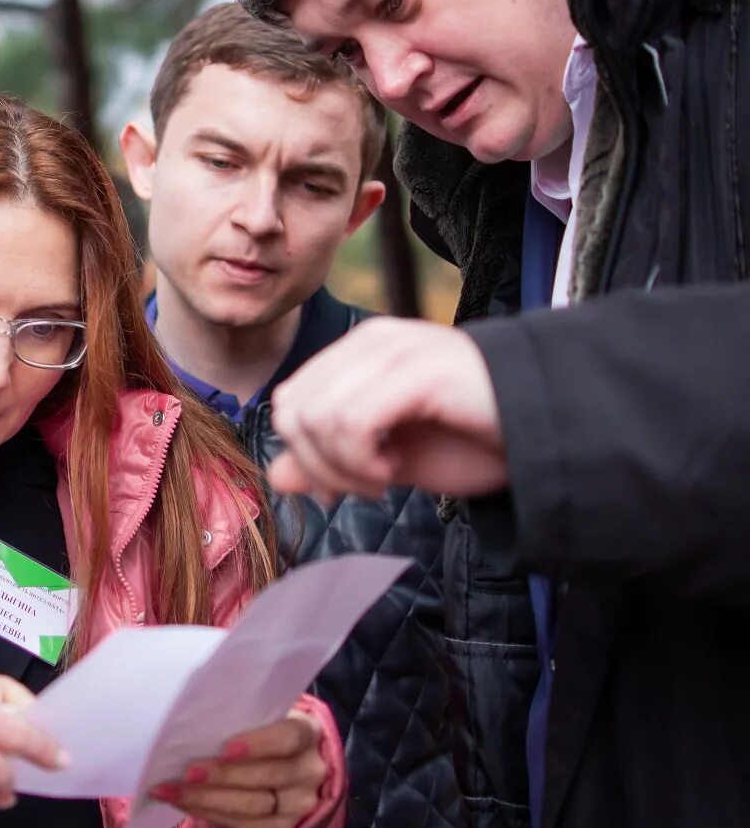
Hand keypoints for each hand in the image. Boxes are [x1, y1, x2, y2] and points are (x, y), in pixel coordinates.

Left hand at [150, 710, 327, 827]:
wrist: (286, 762)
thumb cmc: (264, 729)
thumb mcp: (263, 716)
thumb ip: (241, 717)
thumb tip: (194, 721)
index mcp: (306, 732)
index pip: (288, 738)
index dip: (259, 744)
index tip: (226, 749)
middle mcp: (309, 770)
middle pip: (267, 776)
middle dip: (223, 776)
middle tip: (188, 773)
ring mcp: (298, 803)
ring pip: (253, 806)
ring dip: (208, 799)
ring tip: (175, 791)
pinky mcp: (281, 826)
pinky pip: (244, 824)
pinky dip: (210, 813)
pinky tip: (186, 803)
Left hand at [269, 317, 507, 499]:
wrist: (550, 429)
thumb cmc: (475, 440)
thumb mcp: (389, 459)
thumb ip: (332, 462)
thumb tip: (277, 476)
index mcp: (359, 353)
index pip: (290, 402)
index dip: (304, 454)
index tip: (346, 485)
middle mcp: (370, 342)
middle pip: (292, 410)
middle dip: (318, 464)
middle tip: (365, 485)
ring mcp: (393, 350)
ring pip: (313, 416)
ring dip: (341, 466)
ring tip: (385, 476)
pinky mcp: (415, 369)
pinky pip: (347, 419)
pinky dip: (359, 459)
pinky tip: (392, 470)